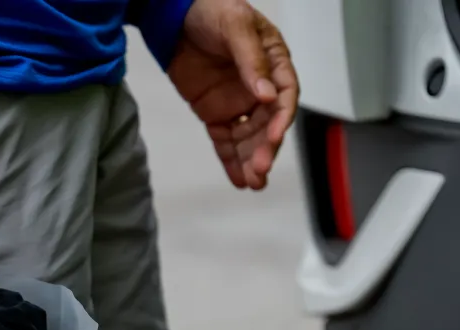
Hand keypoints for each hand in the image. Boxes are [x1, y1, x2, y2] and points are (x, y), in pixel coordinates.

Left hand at [167, 0, 298, 189]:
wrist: (175, 17)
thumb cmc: (212, 11)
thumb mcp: (235, 26)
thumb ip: (251, 60)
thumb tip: (264, 95)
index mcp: (274, 63)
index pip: (284, 95)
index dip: (281, 118)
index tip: (274, 135)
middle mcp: (259, 88)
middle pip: (268, 124)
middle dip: (266, 147)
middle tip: (261, 168)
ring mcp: (237, 103)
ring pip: (249, 138)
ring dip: (252, 160)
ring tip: (253, 183)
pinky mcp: (215, 113)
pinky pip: (226, 141)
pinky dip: (232, 161)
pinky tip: (239, 180)